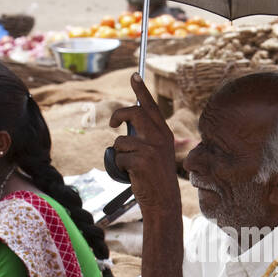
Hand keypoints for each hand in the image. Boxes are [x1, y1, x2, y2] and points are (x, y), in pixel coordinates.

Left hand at [109, 74, 179, 211]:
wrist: (163, 202)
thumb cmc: (156, 179)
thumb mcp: (156, 154)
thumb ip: (146, 138)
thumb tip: (125, 126)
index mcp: (164, 134)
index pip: (151, 107)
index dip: (141, 90)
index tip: (134, 75)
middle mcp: (160, 137)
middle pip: (133, 113)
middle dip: (118, 115)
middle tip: (113, 123)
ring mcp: (151, 148)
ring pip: (121, 140)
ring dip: (120, 154)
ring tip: (130, 167)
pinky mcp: (141, 160)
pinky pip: (118, 157)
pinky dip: (119, 167)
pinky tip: (131, 175)